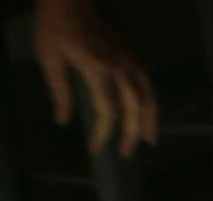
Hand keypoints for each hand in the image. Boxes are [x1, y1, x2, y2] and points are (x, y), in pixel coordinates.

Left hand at [35, 0, 156, 156]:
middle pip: (132, 108)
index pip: (106, 110)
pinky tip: (148, 110)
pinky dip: (150, 100)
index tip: (94, 148)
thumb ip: (59, 89)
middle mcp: (119, 67)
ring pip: (146, 95)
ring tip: (148, 139)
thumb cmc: (56, 23)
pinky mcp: (129, 53)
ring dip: (149, 119)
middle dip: (130, 133)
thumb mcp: (49, 55)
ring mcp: (128, 59)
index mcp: (98, 69)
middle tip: (125, 153)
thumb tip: (63, 120)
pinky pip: (147, 81)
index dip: (101, 132)